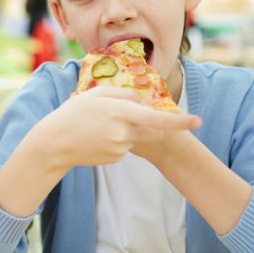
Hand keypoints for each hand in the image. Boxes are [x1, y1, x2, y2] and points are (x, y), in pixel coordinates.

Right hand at [37, 86, 200, 168]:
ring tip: (101, 127)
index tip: (198, 121)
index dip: (181, 120)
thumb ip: (124, 93)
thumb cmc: (74, 113)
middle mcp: (123, 132)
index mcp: (120, 112)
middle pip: (154, 129)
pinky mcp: (115, 158)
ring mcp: (120, 148)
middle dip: (154, 123)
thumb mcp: (96, 93)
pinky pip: (125, 147)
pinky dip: (117, 141)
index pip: (158, 118)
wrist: (55, 142)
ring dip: (129, 131)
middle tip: (130, 116)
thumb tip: (143, 101)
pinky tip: (98, 138)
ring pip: (138, 137)